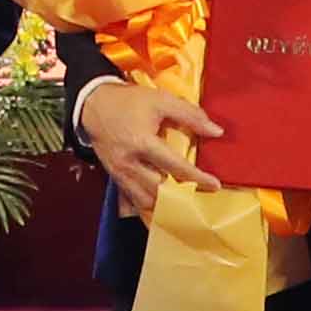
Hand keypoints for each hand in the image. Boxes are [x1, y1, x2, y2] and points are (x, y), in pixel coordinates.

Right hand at [78, 73, 221, 213]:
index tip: (215, 185)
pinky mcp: (115, 177)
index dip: (197, 177)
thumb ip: (190, 115)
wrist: (93, 105)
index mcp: (142, 142)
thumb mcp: (161, 100)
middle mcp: (130, 162)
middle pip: (160, 189)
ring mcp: (120, 173)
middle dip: (182, 196)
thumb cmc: (129, 102)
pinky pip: (132, 201)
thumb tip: (217, 131)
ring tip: (184, 204)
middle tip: (201, 197)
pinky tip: (161, 209)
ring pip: (145, 200)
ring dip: (165, 205)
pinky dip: (148, 207)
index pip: (175, 166)